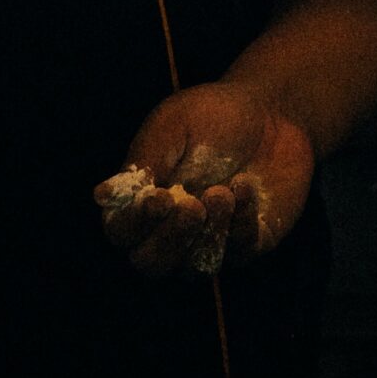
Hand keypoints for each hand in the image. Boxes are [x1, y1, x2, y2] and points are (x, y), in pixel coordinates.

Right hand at [95, 80, 316, 278]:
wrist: (274, 111)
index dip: (136, 222)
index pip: (121, 231)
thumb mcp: (175, 123)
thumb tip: (103, 195)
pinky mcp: (248, 242)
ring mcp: (209, 241)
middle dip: (170, 239)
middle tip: (192, 206)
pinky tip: (246, 188)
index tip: (159, 198)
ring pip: (195, 266)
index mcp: (142, 200)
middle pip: (151, 263)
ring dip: (209, 233)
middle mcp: (170, 229)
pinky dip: (242, 225)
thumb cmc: (214, 114)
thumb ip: (145, 159)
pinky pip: (239, 252)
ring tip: (223, 192)